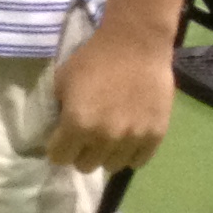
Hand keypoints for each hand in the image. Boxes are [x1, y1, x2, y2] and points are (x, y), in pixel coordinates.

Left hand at [44, 18, 175, 175]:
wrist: (135, 46)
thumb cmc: (93, 59)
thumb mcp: (62, 82)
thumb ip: (59, 111)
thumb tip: (58, 129)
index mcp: (78, 124)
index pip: (60, 157)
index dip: (57, 149)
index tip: (60, 140)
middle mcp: (105, 137)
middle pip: (85, 166)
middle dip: (79, 153)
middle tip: (83, 138)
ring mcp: (133, 139)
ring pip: (111, 166)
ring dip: (105, 155)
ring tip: (105, 139)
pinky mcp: (155, 135)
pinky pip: (138, 162)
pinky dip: (129, 154)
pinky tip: (125, 141)